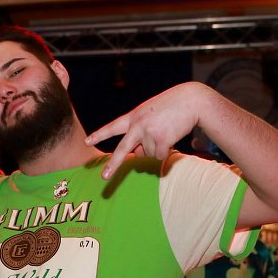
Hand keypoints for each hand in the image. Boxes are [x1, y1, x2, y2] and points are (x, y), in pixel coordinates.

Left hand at [85, 82, 209, 179]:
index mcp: (133, 117)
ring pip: (149, 154)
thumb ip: (140, 132)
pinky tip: (172, 138)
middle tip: (104, 177)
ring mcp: (149, 133)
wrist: (191, 99)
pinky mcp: (162, 139)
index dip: (99, 135)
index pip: (113, 127)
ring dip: (157, 149)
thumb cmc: (171, 106)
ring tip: (166, 133)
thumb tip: (140, 156)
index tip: (87, 142)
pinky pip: (160, 156)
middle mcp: (138, 125)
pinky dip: (166, 152)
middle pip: (122, 149)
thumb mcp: (150, 114)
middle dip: (113, 165)